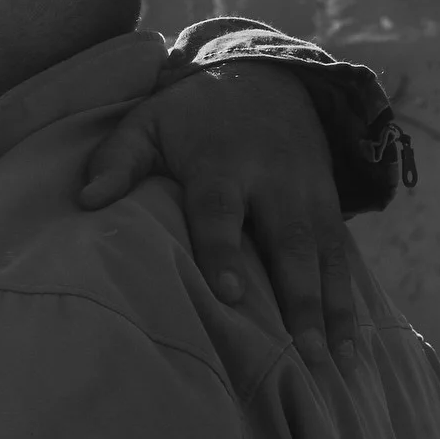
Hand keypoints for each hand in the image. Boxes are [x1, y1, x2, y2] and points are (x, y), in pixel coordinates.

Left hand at [79, 61, 355, 360]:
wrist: (264, 76)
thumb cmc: (191, 115)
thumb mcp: (147, 122)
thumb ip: (117, 160)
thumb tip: (86, 200)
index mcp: (222, 165)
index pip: (221, 213)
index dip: (224, 252)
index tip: (229, 294)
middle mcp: (274, 182)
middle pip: (290, 243)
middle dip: (299, 298)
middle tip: (304, 349)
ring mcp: (309, 195)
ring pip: (327, 256)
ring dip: (334, 309)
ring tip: (338, 363)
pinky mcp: (330, 206)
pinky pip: (344, 257)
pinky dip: (350, 300)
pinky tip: (353, 345)